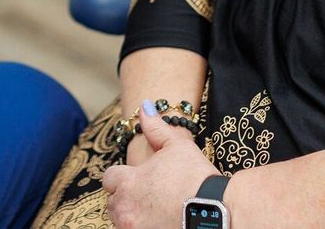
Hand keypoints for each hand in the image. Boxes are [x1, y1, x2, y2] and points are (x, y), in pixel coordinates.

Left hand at [103, 102, 217, 228]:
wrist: (215, 212)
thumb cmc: (195, 178)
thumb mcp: (177, 146)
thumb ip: (156, 128)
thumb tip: (145, 107)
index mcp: (127, 182)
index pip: (109, 179)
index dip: (123, 178)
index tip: (139, 180)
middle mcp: (124, 208)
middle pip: (113, 203)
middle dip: (126, 198)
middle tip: (150, 196)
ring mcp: (132, 228)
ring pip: (121, 221)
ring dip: (132, 216)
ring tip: (155, 211)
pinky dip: (143, 227)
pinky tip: (160, 222)